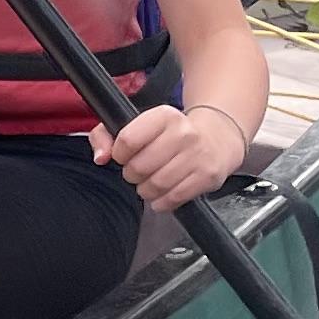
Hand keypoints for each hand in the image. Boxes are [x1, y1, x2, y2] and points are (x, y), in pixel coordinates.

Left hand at [94, 100, 244, 209]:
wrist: (217, 138)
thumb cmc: (171, 134)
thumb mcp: (140, 123)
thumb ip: (107, 135)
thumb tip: (101, 157)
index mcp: (164, 116)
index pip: (127, 140)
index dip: (119, 154)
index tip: (124, 156)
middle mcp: (183, 133)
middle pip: (139, 166)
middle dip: (132, 174)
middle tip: (137, 172)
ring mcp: (198, 155)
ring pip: (156, 185)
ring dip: (145, 190)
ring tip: (149, 183)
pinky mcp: (208, 176)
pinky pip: (174, 198)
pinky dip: (162, 202)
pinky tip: (161, 195)